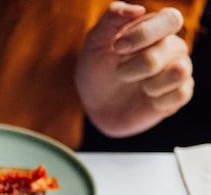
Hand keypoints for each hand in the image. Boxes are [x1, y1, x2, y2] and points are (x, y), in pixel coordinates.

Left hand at [76, 1, 194, 137]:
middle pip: (173, 47)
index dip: (145, 33)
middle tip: (120, 73)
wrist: (95, 104)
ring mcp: (179, 70)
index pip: (170, 19)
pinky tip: (145, 99)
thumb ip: (111, 19)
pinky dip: (156, 101)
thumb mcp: (96, 42)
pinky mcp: (179, 94)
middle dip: (140, 65)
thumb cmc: (97, 68)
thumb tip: (137, 10)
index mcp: (157, 27)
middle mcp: (173, 46)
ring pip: (179, 72)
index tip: (117, 48)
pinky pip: (179, 95)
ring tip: (137, 86)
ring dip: (150, 84)